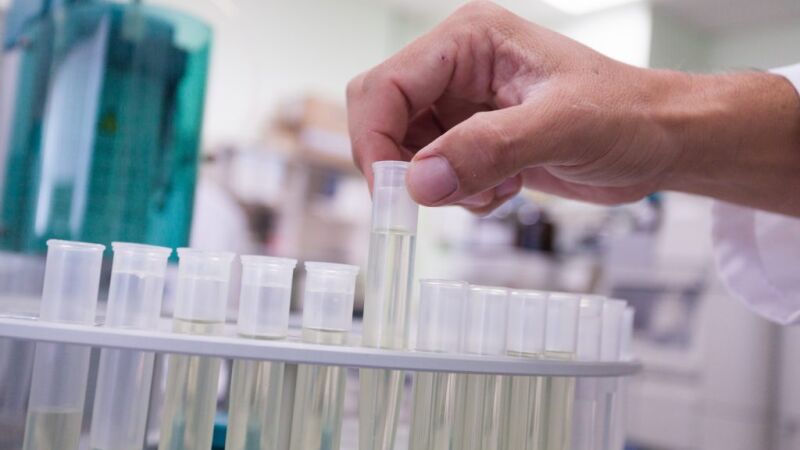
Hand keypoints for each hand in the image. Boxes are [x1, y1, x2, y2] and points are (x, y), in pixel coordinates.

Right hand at [347, 1, 799, 215]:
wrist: (659, 141)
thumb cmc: (628, 115)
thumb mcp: (563, 128)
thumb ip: (489, 150)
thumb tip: (419, 182)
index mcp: (470, 39)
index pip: (386, 85)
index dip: (377, 140)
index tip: (397, 191)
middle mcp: (457, 67)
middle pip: (383, 115)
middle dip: (403, 164)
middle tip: (441, 195)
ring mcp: (462, 103)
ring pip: (405, 151)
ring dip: (439, 184)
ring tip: (495, 187)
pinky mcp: (473, 137)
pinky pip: (433, 172)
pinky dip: (458, 193)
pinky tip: (504, 188)